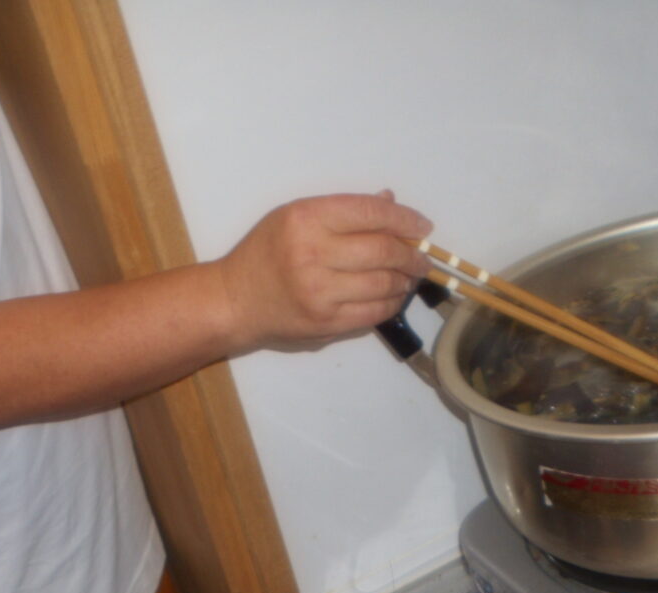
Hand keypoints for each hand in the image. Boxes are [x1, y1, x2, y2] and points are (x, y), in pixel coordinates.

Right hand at [216, 192, 431, 351]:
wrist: (235, 301)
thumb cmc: (266, 253)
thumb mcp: (294, 217)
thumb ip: (343, 211)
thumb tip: (390, 204)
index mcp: (306, 219)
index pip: (370, 213)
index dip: (404, 219)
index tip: (422, 227)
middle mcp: (313, 254)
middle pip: (382, 251)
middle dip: (411, 254)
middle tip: (421, 257)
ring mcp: (320, 293)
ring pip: (383, 284)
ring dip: (405, 280)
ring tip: (409, 276)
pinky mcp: (326, 323)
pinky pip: (373, 312)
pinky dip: (391, 303)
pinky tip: (393, 295)